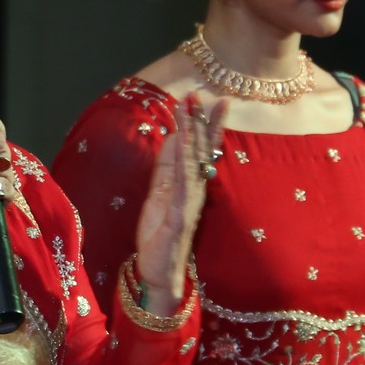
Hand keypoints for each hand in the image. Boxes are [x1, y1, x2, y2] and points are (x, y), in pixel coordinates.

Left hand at [132, 93, 228, 313]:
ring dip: (192, 135)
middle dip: (200, 121)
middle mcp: (195, 191)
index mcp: (189, 184)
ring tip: (190, 111)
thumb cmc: (160, 233)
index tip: (206, 97)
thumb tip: (176, 136)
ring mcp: (189, 203)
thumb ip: (168, 167)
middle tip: (200, 94)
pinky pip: (184, 188)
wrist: (159, 270)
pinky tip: (186, 148)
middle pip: (201, 150)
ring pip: (193, 163)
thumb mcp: (160, 193)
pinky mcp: (180, 218)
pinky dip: (185, 167)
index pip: (200, 148)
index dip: (203, 123)